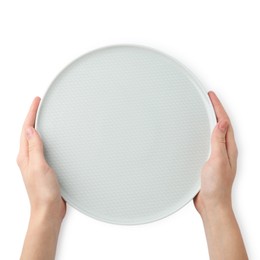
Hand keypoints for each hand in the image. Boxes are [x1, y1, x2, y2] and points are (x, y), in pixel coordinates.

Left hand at [17, 97, 65, 222]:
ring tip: (43, 116)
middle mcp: (28, 157)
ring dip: (39, 125)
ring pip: (36, 139)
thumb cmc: (43, 192)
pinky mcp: (44, 166)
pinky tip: (50, 138)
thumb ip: (35, 148)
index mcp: (25, 156)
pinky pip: (43, 147)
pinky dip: (46, 138)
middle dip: (33, 116)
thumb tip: (31, 129)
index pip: (27, 129)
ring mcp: (36, 162)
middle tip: (39, 104)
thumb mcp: (39, 167)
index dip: (31, 113)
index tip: (36, 101)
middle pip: (29, 131)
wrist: (48, 209)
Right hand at [194, 91, 237, 214]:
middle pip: (220, 124)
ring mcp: (217, 154)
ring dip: (209, 119)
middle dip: (215, 109)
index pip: (224, 122)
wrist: (212, 204)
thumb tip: (222, 123)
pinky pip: (207, 141)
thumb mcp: (218, 162)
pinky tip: (198, 132)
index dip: (217, 107)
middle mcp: (224, 149)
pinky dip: (203, 132)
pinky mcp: (209, 160)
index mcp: (228, 148)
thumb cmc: (216, 187)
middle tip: (207, 99)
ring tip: (203, 110)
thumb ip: (219, 142)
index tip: (210, 95)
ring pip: (214, 132)